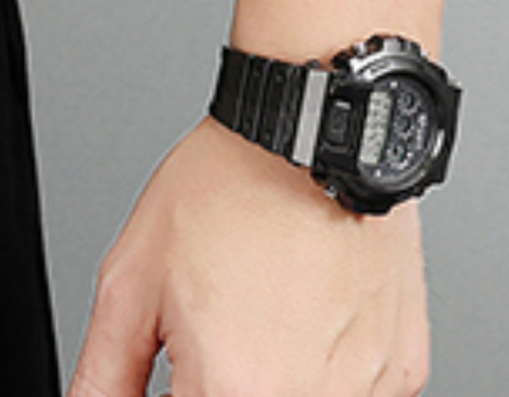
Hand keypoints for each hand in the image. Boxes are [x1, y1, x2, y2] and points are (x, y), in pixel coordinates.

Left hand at [69, 116, 429, 396]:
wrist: (309, 138)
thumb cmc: (227, 189)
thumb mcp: (132, 278)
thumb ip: (106, 369)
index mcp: (233, 388)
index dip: (176, 393)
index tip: (176, 375)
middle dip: (218, 383)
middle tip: (215, 332)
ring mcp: (363, 394)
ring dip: (272, 378)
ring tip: (258, 313)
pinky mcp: (402, 376)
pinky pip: (351, 395)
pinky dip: (322, 370)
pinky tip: (304, 315)